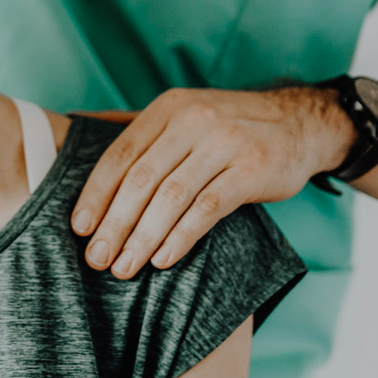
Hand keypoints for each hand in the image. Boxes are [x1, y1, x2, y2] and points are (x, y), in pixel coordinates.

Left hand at [70, 86, 351, 278]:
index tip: (80, 229)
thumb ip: (136, 124)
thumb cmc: (229, 126)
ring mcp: (225, 143)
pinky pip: (208, 208)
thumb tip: (77, 124)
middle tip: (97, 259)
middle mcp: (193, 120)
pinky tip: (163, 259)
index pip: (120, 154)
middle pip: (141, 179)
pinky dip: (181, 236)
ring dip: (143, 237)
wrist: (301, 123)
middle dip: (114, 224)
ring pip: (171, 197)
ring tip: (124, 268)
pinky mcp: (252, 169)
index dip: (96, 194)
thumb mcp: (183, 112)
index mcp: (168, 109)